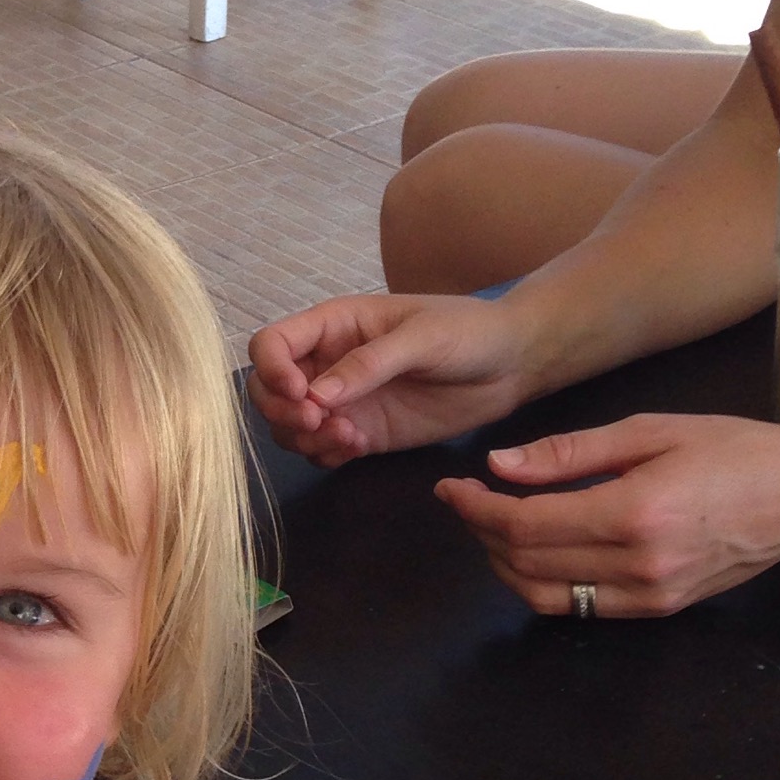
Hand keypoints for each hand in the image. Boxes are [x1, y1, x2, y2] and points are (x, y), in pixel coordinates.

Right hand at [247, 293, 535, 464]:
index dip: (271, 370)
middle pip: (267, 390)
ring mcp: (342, 402)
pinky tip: (357, 446)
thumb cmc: (468, 332)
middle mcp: (327, 363)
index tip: (299, 395)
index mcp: (333, 325)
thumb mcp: (421, 337)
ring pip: (288, 426)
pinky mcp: (361, 434)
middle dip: (280, 412)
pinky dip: (325, 454)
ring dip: (304, 438)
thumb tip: (317, 396)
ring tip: (347, 438)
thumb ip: (368, 364)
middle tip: (317, 424)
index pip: (271, 344)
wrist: (512, 366)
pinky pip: (320, 449)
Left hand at [436, 413, 779, 616]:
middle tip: (468, 500)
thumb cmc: (735, 451)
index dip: (475, 508)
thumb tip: (499, 465)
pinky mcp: (657, 609)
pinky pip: (578, 607)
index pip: (523, 524)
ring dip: (503, 565)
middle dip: (480, 532)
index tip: (451, 487)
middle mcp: (636, 565)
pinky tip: (537, 551)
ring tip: (494, 527)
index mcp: (632, 513)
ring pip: (543, 596)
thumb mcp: (651, 431)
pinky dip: (543, 583)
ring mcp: (647, 595)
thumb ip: (570, 453)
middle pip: (524, 561)